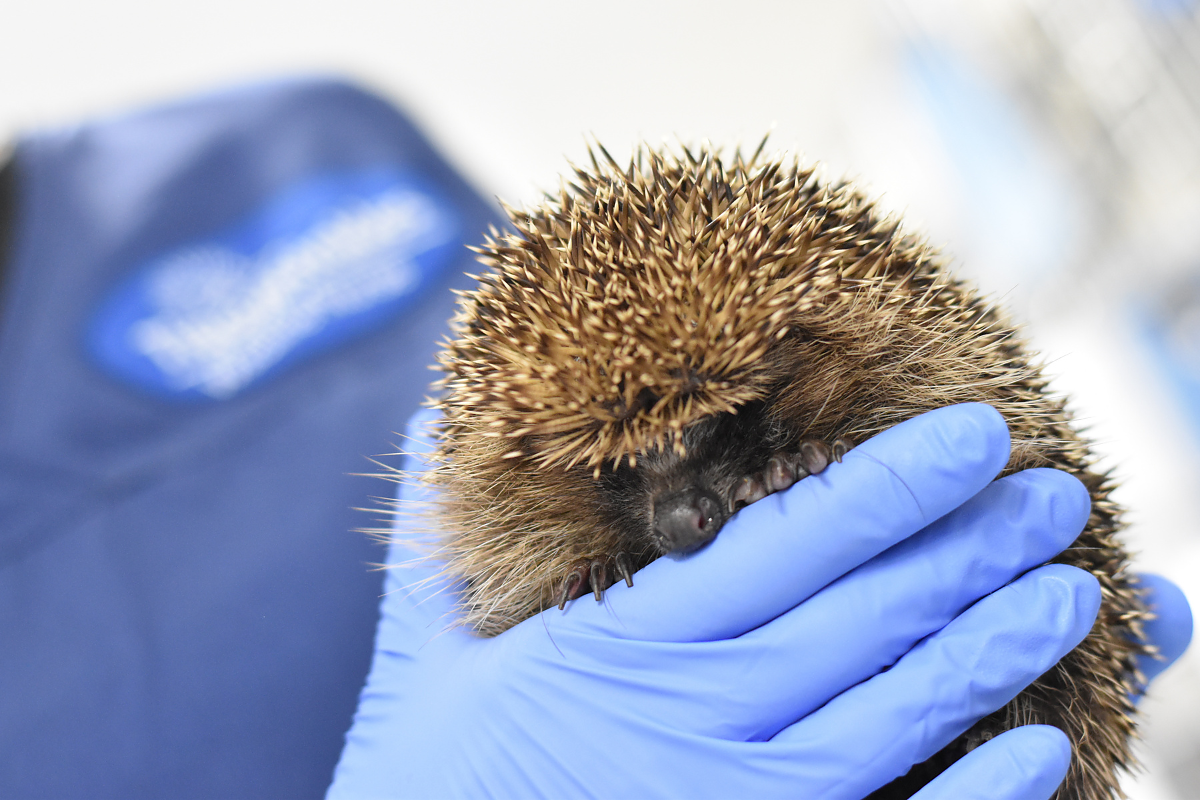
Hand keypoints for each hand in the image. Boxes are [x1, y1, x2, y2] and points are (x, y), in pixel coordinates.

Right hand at [328, 404, 1184, 799]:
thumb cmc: (424, 780)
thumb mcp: (424, 654)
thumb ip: (437, 537)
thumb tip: (430, 405)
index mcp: (624, 646)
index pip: (786, 545)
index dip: (891, 486)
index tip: (977, 433)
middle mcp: (695, 718)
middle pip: (866, 620)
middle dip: (973, 549)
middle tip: (1059, 492)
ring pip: (896, 717)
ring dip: (994, 651)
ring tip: (1076, 593)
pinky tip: (1044, 754)